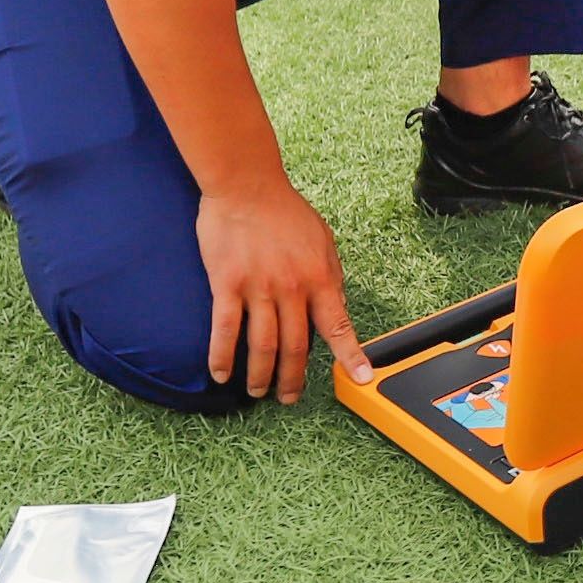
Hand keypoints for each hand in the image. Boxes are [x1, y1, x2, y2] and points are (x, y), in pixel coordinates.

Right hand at [194, 177, 363, 402]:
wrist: (247, 184)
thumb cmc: (284, 210)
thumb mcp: (323, 240)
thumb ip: (331, 276)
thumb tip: (337, 308)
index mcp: (319, 278)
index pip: (338, 326)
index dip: (351, 356)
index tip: (361, 379)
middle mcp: (291, 289)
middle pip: (295, 346)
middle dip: (293, 378)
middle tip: (289, 397)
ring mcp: (258, 288)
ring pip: (261, 345)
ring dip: (260, 375)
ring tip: (258, 392)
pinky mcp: (227, 284)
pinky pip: (224, 329)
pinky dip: (222, 356)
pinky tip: (221, 374)